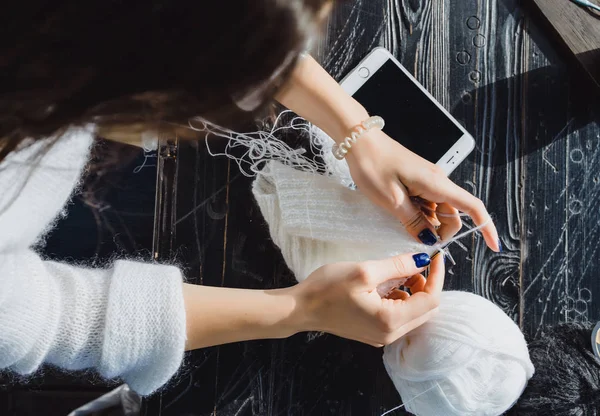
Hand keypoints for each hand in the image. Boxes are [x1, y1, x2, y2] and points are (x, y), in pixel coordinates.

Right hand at [292, 252, 443, 346]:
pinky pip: (398, 316)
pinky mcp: (374, 332)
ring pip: (413, 313)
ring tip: (398, 272)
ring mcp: (382, 336)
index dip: (437, 276)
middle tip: (416, 263)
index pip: (431, 301)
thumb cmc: (327, 288)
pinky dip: (401, 299)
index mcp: (391, 320)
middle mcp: (390, 334)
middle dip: (426, 284)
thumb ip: (397, 266)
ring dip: (413, 291)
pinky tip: (387, 285)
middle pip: (426, 310)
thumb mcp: (364, 271)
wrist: (301, 308)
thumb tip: (423, 260)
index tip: (435, 256)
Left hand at [346, 128, 500, 251]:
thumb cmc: (373, 166)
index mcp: (436, 184)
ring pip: (438, 210)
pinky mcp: (418, 181)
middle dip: (441, 232)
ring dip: (426, 223)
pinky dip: (418, 213)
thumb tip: (430, 239)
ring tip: (400, 221)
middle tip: (415, 239)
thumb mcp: (391, 200)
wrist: (360, 141)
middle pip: (453, 214)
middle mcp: (437, 181)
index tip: (494, 246)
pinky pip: (426, 203)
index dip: (486, 227)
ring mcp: (428, 180)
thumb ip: (413, 221)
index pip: (472, 207)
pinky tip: (399, 212)